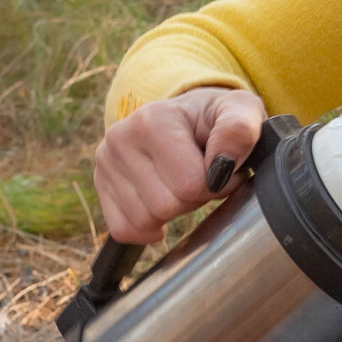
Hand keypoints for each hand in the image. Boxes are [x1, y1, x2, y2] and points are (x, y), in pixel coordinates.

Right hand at [92, 87, 268, 243]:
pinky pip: (124, 229)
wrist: (188, 117)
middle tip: (201, 177)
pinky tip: (162, 205)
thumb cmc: (216, 118)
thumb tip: (223, 166)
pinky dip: (148, 227)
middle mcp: (120, 138)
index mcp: (153, 119)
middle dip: (193, 199)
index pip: (190, 184)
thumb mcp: (241, 111)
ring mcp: (105, 163)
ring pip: (144, 221)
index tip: (222, 169)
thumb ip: (239, 131)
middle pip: (165, 206)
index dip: (217, 185)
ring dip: (172, 213)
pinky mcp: (100, 185)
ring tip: (180, 184)